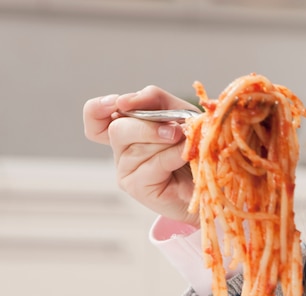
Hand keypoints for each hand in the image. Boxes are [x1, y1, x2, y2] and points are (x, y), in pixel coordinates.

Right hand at [82, 86, 198, 225]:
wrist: (211, 182)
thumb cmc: (194, 148)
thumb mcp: (179, 113)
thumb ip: (156, 99)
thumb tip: (131, 98)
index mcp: (126, 128)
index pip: (94, 116)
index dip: (98, 108)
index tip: (117, 103)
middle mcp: (121, 148)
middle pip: (118, 129)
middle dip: (148, 126)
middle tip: (175, 130)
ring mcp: (125, 169)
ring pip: (136, 146)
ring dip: (167, 142)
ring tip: (187, 145)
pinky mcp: (136, 187)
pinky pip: (152, 164)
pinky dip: (173, 155)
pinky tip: (186, 156)